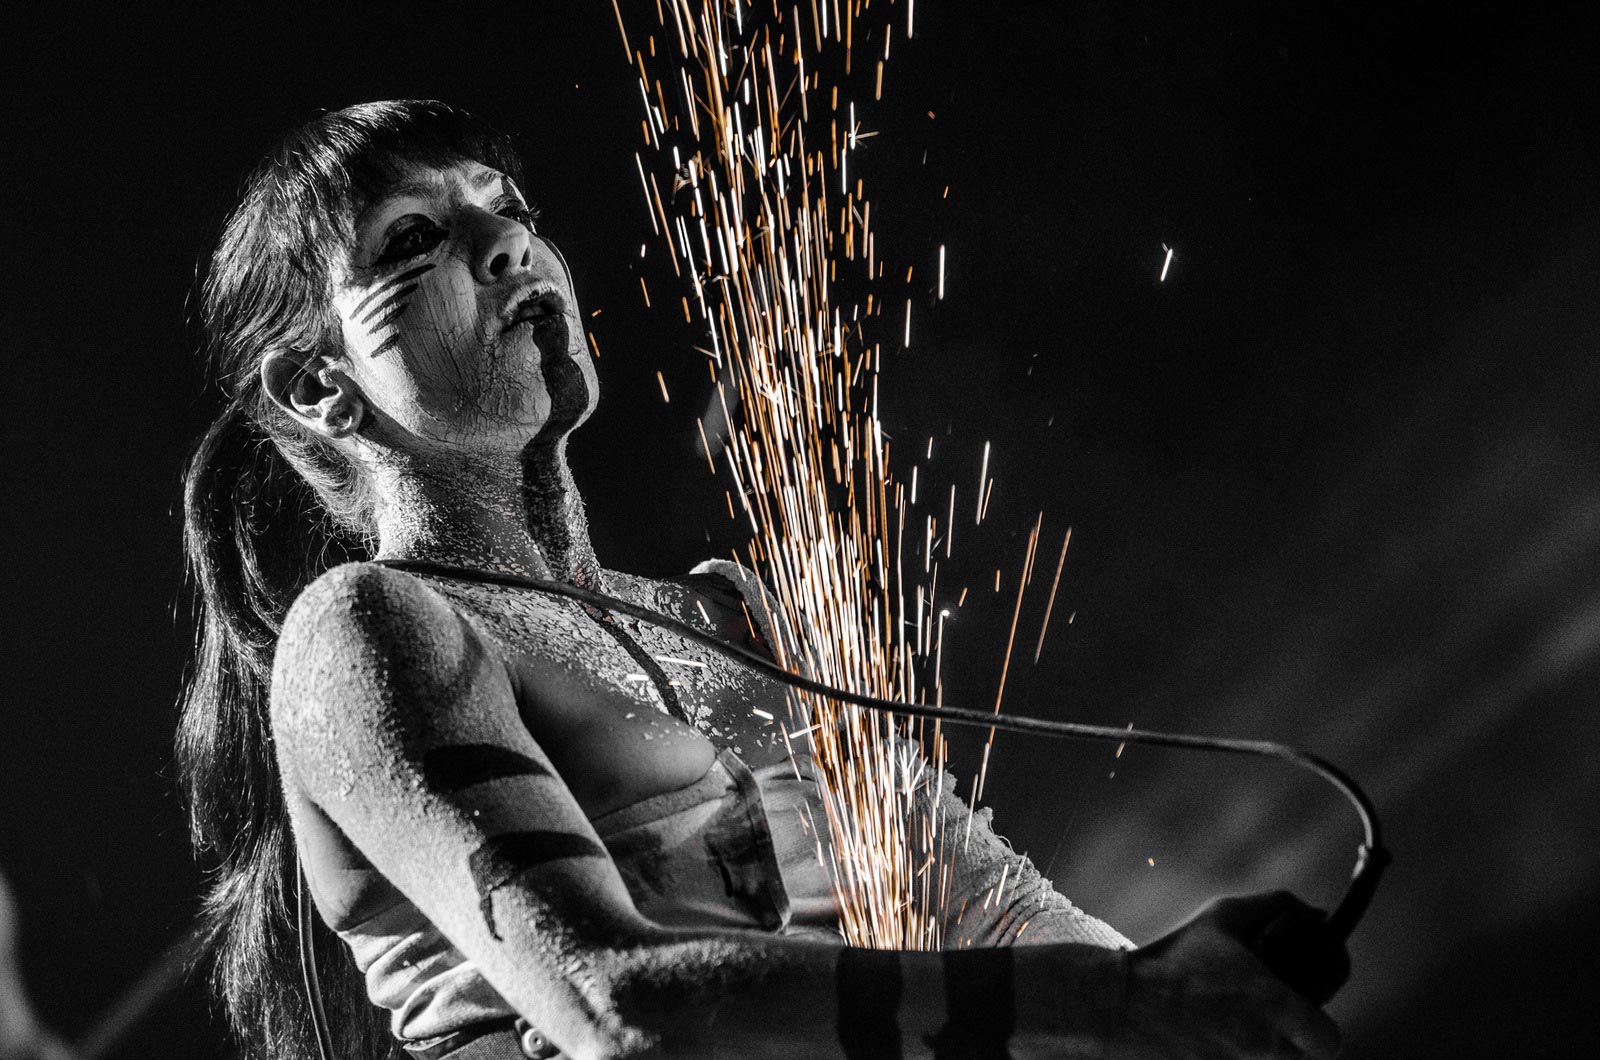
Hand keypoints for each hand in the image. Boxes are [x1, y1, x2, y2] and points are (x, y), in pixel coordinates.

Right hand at [1110, 892, 1343, 1059]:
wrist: (1120, 1005)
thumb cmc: (1174, 958)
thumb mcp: (1222, 916)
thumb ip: (1275, 906)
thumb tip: (1317, 914)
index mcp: (1274, 1005)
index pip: (1329, 1041)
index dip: (1322, 1030)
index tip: (1308, 1015)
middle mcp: (1263, 1046)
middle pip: (1304, 1058)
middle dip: (1294, 1042)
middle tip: (1270, 1020)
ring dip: (1262, 1048)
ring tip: (1232, 1025)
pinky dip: (1231, 1054)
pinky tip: (1210, 1037)